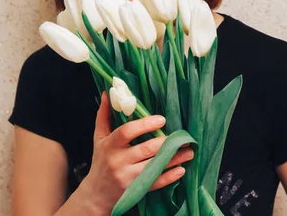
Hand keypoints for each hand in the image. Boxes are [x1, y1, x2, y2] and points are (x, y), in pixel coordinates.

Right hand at [80, 92, 193, 213]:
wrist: (96, 193)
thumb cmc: (100, 161)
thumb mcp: (99, 138)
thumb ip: (104, 116)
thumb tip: (107, 93)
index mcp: (110, 145)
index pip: (127, 132)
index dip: (144, 125)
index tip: (161, 119)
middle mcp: (118, 160)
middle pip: (145, 149)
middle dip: (166, 143)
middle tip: (183, 137)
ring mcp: (128, 176)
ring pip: (154, 166)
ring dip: (174, 159)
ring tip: (189, 152)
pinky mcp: (136, 189)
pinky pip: (156, 182)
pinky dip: (170, 177)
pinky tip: (181, 170)